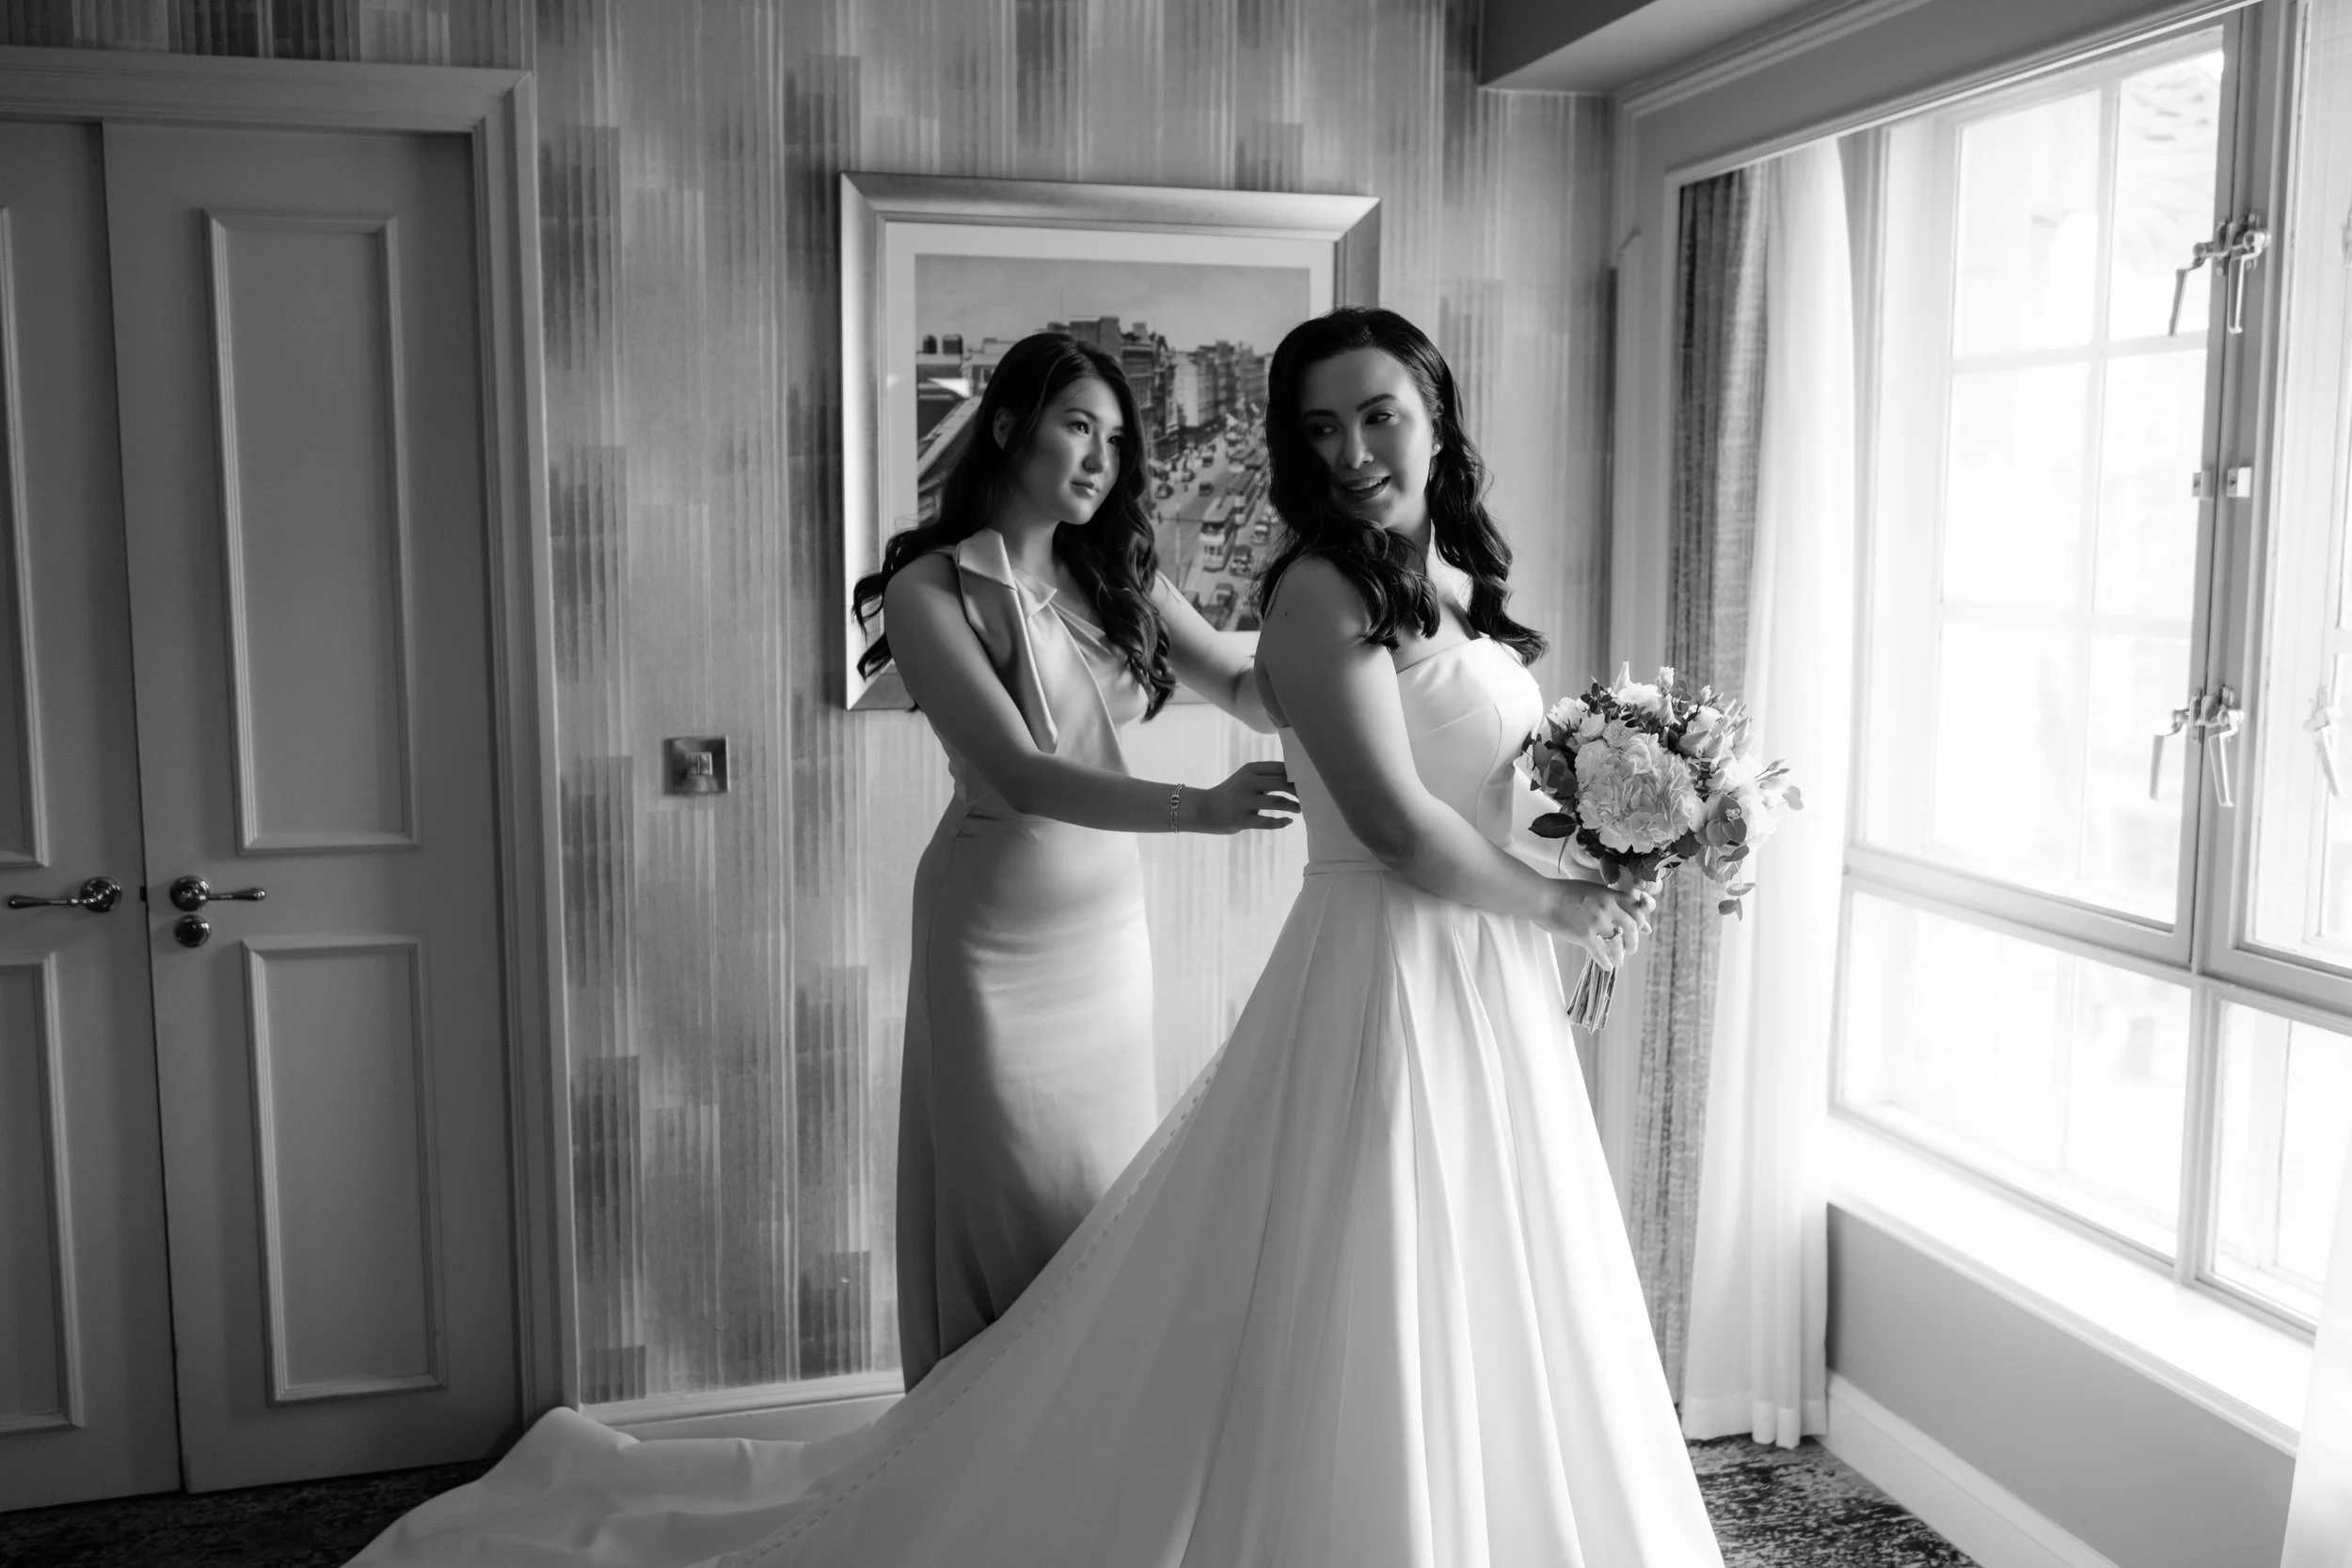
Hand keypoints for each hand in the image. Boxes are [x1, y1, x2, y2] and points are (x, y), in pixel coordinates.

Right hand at [1184, 761, 1300, 833]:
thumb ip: (1267, 776)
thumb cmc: (1233, 793)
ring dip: (1293, 806)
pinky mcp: (1242, 819)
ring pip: (1278, 802)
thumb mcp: (1246, 778)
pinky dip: (1281, 822)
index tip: (1308, 782)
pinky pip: (1268, 822)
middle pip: (1283, 783)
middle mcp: (1247, 782)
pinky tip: (1288, 821)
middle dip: (1298, 791)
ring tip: (1299, 809)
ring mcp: (1244, 801)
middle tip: (1308, 797)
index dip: (1297, 775)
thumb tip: (1298, 779)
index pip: (1281, 767)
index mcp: (1251, 769)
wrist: (1205, 809)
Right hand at [1541, 879, 1654, 966]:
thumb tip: (1619, 907)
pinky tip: (1607, 966)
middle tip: (1632, 948)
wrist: (1542, 897)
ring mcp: (1596, 923)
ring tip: (1620, 960)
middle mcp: (1607, 908)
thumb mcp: (1588, 888)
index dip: (1641, 919)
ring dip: (1621, 954)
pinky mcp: (1584, 936)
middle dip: (1635, 940)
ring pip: (1618, 942)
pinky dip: (1606, 962)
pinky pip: (1601, 954)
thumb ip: (1605, 897)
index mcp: (1608, 894)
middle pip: (1631, 926)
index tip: (1642, 928)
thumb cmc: (1561, 891)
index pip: (1635, 907)